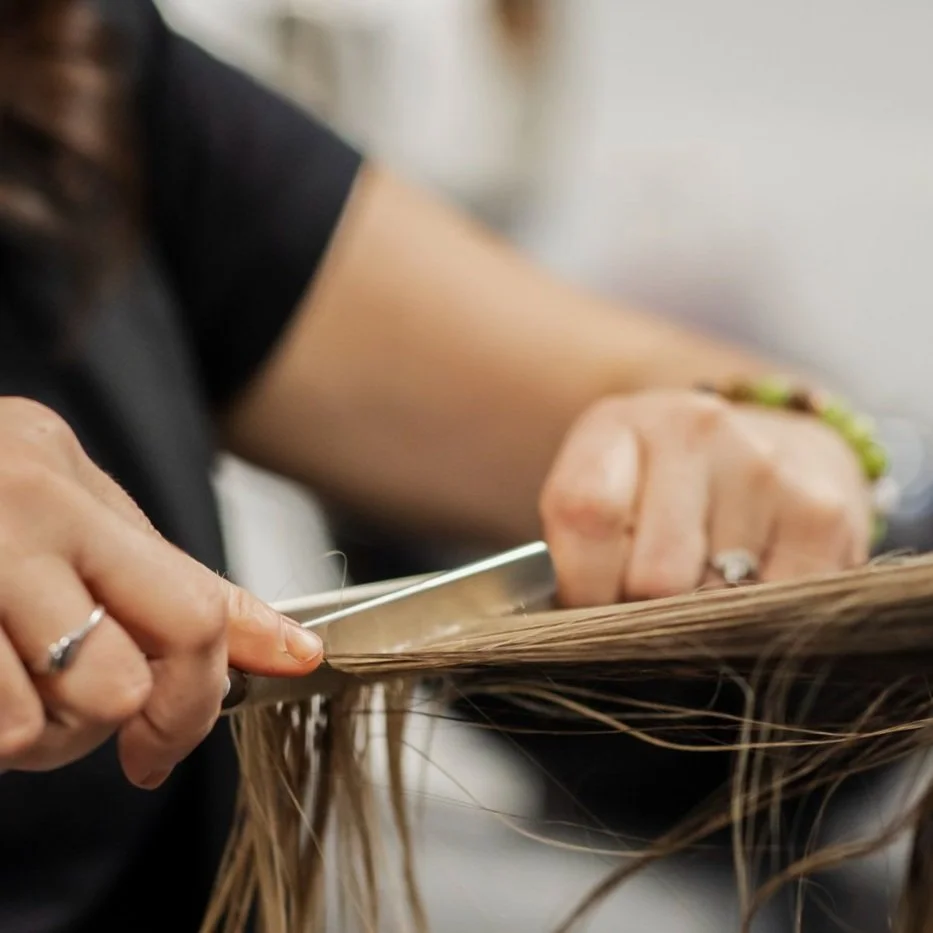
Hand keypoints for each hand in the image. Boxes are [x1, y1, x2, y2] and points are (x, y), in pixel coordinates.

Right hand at [0, 398, 322, 787]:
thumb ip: (178, 583)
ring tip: (11, 690)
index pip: (193, 612)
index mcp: (66, 484)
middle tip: (82, 712)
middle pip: (119, 682)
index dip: (200, 701)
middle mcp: (11, 514)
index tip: (167, 747)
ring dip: (34, 739)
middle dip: (112, 723)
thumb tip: (292, 649)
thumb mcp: (77, 514)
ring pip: (34, 725)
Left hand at [540, 389, 871, 606]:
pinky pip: (777, 613)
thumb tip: (574, 633)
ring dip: (703, 621)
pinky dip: (757, 624)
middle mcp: (695, 429)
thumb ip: (575, 550)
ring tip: (701, 583)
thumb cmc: (654, 492)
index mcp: (619, 425)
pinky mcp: (824, 515)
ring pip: (716, 602)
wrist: (759, 449)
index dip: (584, 582)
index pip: (588, 512)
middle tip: (648, 598)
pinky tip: (750, 587)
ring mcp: (765, 467)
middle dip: (644, 611)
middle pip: (656, 575)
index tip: (589, 602)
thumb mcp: (596, 497)